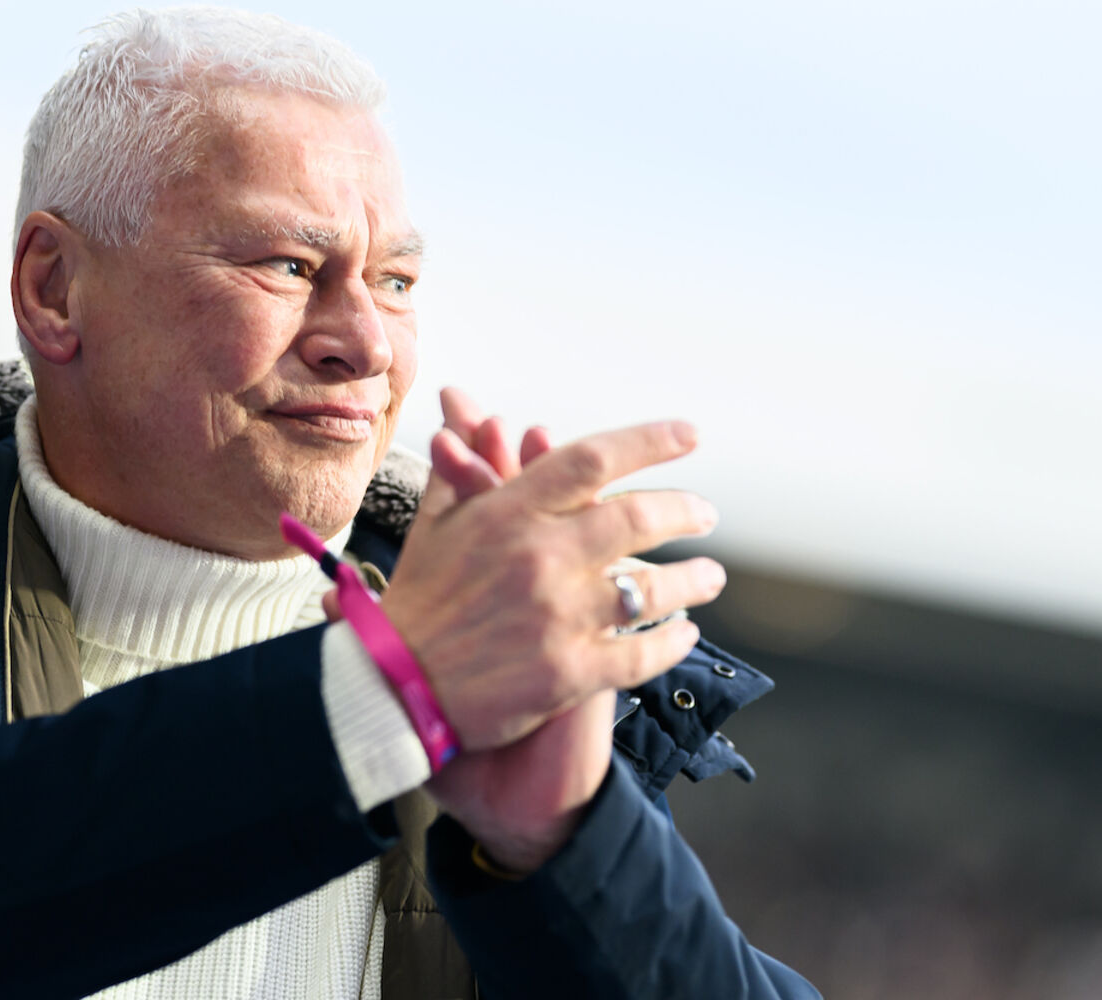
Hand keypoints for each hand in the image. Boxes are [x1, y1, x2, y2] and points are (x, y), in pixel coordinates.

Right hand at [391, 390, 724, 870]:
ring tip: (710, 575)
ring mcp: (557, 617)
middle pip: (638, 518)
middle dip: (685, 511)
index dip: (650, 440)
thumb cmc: (415, 603)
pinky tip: (684, 633)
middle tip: (705, 513)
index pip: (592, 459)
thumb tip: (474, 414)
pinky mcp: (567, 674)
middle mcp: (539, 558)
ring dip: (693, 579)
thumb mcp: (433, 524)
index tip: (691, 435)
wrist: (391, 688)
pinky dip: (672, 641)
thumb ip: (463, 468)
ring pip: (651, 588)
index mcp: (509, 514)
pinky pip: (641, 654)